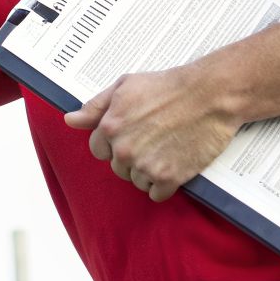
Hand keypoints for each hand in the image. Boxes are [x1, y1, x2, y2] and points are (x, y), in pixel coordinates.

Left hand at [63, 64, 238, 201]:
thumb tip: (70, 120)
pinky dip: (164, 185)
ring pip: (136, 181)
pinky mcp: (168, 178)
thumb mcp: (126, 86)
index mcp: (110, 127)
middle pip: (118, 167)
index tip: (133, 134)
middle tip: (154, 139)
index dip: (115, 142)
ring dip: (148, 172)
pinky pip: (156, 194)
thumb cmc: (168, 86)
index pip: (98, 150)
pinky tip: (174, 166)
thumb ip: (95, 106)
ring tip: (166, 150)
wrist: (209, 95)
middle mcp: (124, 149)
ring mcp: (145, 166)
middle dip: (132, 157)